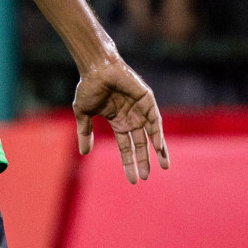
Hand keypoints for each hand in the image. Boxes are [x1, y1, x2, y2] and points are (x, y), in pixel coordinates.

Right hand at [73, 57, 169, 184]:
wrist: (97, 68)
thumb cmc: (89, 86)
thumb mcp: (84, 113)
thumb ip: (85, 132)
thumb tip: (84, 153)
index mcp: (118, 122)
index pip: (125, 147)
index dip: (129, 162)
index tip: (133, 180)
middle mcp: (131, 118)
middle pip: (140, 144)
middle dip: (143, 161)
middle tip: (146, 178)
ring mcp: (140, 109)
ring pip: (152, 134)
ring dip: (158, 150)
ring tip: (164, 166)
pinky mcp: (147, 100)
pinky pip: (155, 120)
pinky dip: (157, 133)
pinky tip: (158, 146)